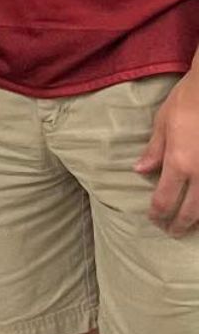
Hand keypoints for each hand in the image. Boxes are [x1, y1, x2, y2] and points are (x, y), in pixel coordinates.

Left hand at [135, 68, 198, 236]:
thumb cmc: (186, 101)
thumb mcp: (163, 123)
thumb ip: (154, 151)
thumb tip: (141, 170)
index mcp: (178, 163)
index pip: (165, 198)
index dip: (158, 213)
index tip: (154, 219)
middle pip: (190, 210)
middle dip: (179, 224)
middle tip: (172, 232)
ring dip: (198, 219)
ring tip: (191, 225)